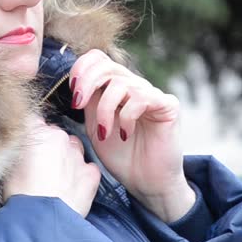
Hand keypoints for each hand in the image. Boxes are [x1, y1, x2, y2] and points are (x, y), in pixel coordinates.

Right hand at [2, 118, 99, 217]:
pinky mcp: (91, 173)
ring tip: (56, 179)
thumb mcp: (6, 167)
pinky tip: (71, 188)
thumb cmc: (18, 197)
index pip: (32, 121)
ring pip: (73, 148)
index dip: (29, 134)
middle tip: (39, 167)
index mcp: (36, 132)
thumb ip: (16, 149)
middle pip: (54, 134)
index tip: (26, 147)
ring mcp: (77, 155)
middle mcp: (59, 138)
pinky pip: (87, 167)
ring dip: (66, 158)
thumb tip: (19, 148)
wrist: (40, 222)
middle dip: (49, 146)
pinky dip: (81, 175)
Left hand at [70, 50, 194, 222]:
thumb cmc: (122, 157)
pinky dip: (126, 116)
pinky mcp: (168, 105)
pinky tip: (126, 133)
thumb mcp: (96, 127)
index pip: (99, 59)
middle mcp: (135, 86)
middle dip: (87, 82)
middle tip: (78, 105)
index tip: (73, 93)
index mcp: (116, 88)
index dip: (82, 68)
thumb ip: (89, 103)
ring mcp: (152, 94)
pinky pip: (141, 98)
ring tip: (105, 132)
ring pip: (121, 83)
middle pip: (107, 64)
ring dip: (105, 109)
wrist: (146, 182)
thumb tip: (76, 83)